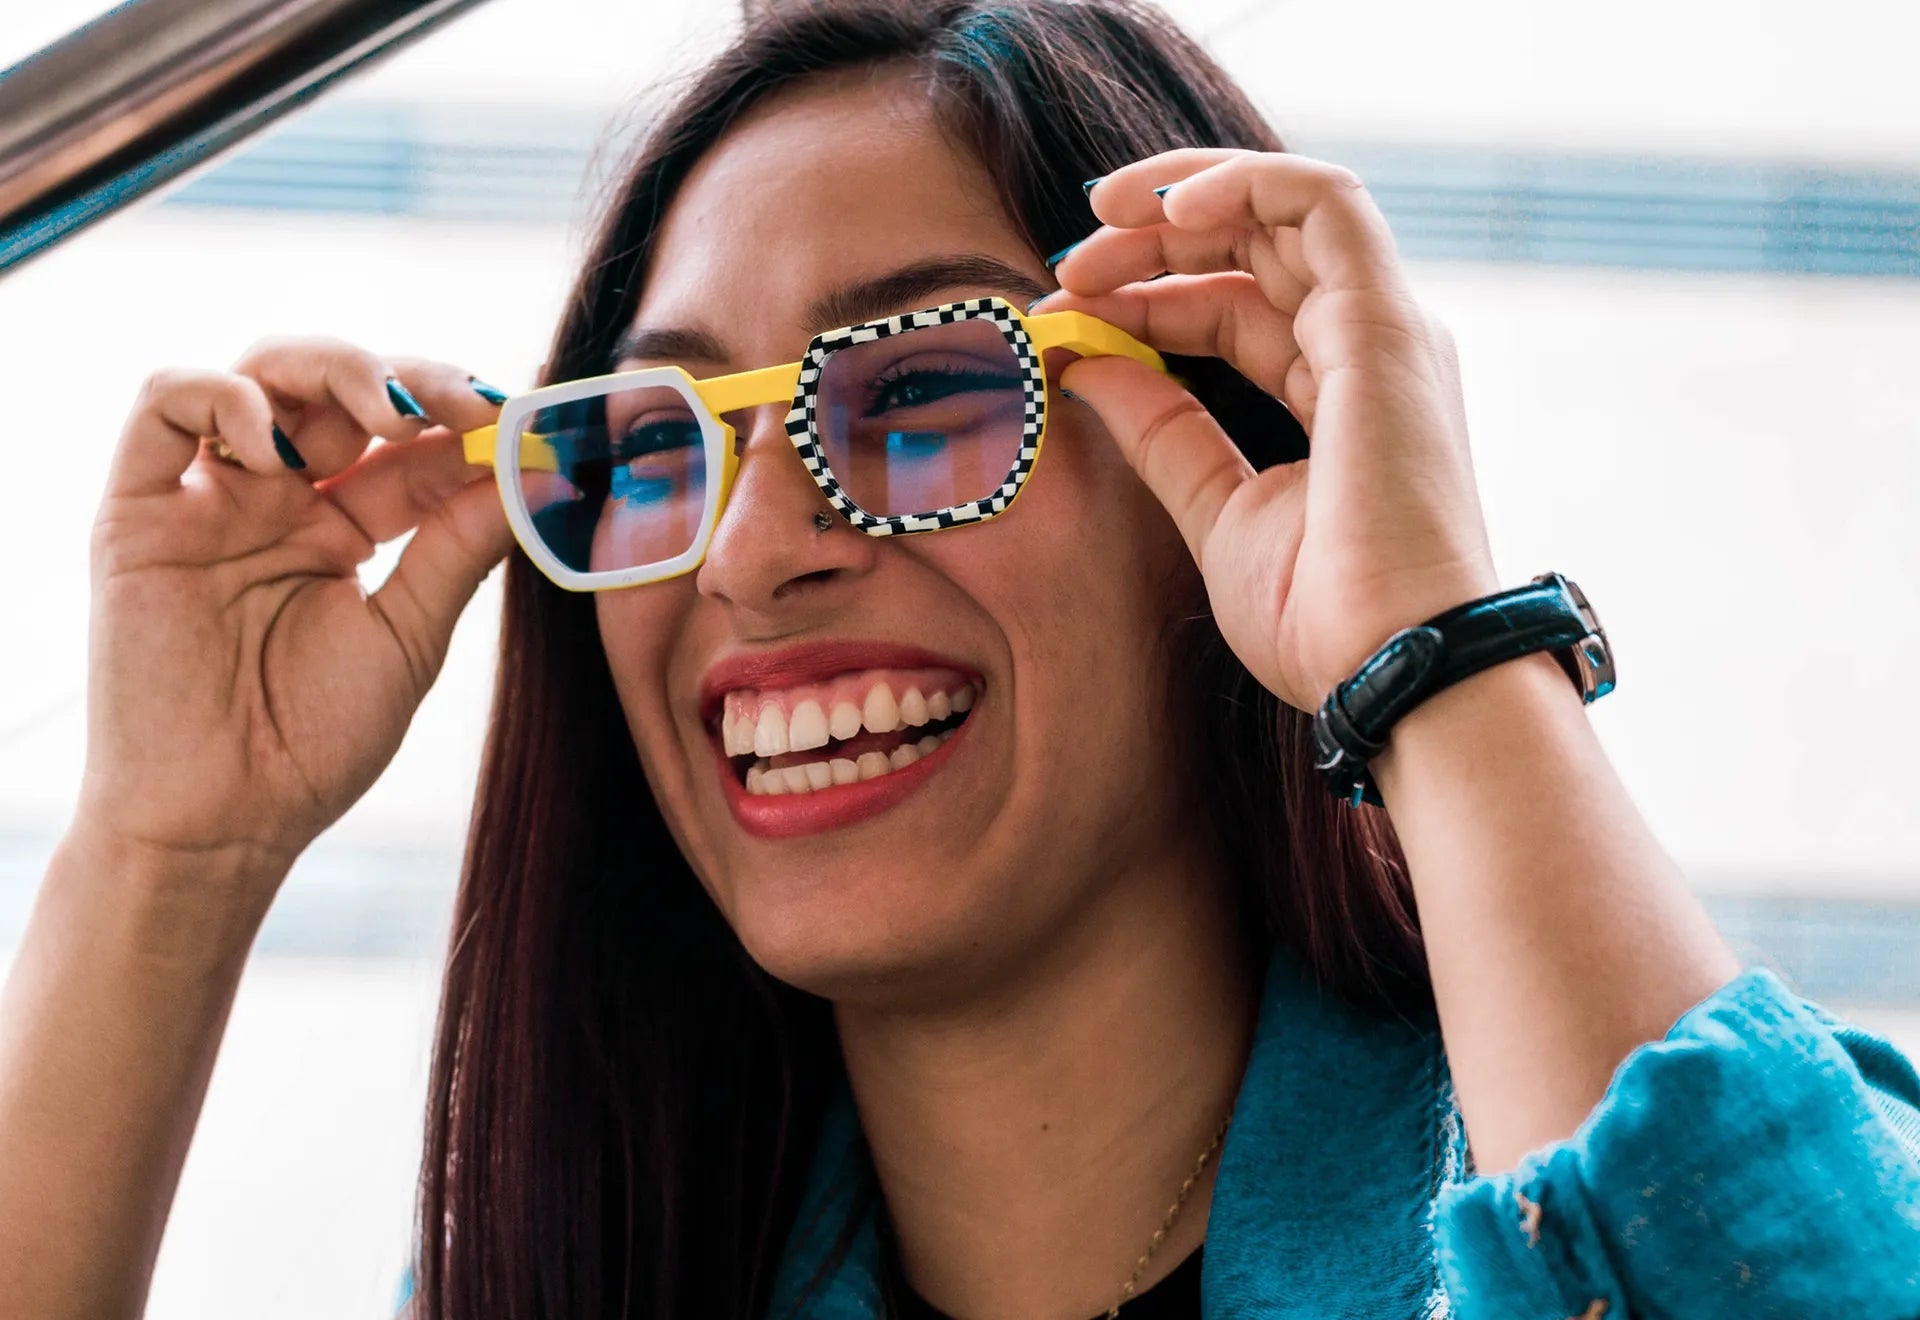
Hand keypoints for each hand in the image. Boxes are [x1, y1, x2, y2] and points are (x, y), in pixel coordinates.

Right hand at [78, 339, 513, 895]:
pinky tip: (283, 444)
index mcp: (346, 529)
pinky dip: (225, 394)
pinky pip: (164, 405)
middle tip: (463, 403)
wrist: (221, 824)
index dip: (464, 420)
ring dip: (332, 372)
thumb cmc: (312, 745)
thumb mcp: (408, 636)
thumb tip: (532, 470)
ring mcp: (210, 499)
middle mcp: (278, 501)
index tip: (522, 420)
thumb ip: (460, 549)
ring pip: (259, 373)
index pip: (410, 443)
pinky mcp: (139, 510)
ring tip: (386, 419)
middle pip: (338, 389)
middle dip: (408, 378)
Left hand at [1037, 148, 1500, 713]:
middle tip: (1067, 266)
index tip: (1066, 320)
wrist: (1392, 668)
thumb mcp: (1215, 512)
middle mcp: (1368, 350)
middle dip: (1152, 242)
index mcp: (1337, 394)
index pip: (1233, 308)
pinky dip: (1244, 181)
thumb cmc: (1323, 620)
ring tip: (1101, 217)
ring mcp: (1383, 332)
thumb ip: (1162, 431)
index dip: (1145, 301)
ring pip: (1286, 209)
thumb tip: (1088, 361)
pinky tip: (1164, 207)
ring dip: (1186, 199)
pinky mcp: (1384, 326)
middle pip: (1255, 250)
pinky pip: (1323, 202)